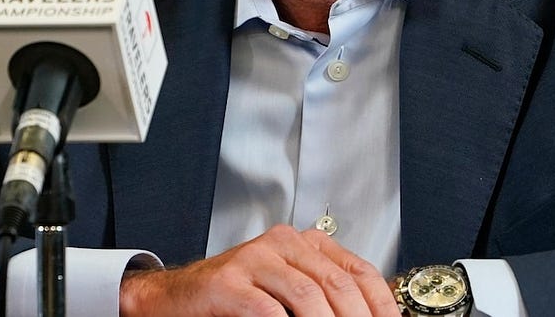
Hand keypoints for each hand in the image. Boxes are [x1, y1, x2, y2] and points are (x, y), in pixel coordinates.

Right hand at [118, 224, 400, 316]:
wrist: (172, 299)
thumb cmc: (232, 301)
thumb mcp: (286, 294)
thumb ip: (323, 300)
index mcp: (304, 245)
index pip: (359, 270)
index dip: (381, 304)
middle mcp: (282, 244)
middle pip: (338, 284)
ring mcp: (253, 259)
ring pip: (308, 296)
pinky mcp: (227, 282)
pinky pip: (267, 309)